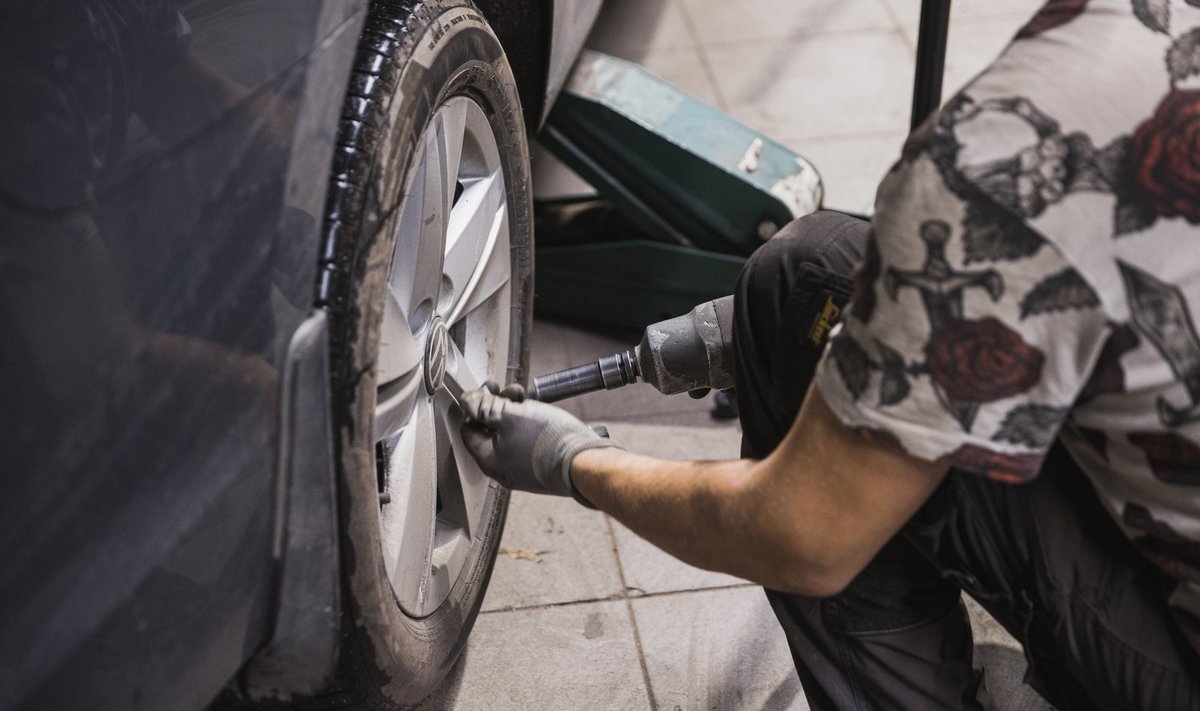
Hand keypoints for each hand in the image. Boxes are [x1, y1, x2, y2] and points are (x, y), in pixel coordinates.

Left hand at [460, 384, 620, 505]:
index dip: (475, 405)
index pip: (468, 428)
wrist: (584, 462)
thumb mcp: (510, 415)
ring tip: (526, 399)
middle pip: (489, 430)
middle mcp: (502, 468)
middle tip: (507, 391)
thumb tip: (467, 401)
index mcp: (488, 459)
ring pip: (509, 434)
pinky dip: (528, 425)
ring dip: (514, 412)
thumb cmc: (548, 442)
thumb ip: (484, 407)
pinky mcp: (539, 466)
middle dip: (497, 405)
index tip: (487, 390)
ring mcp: (521, 469)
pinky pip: (525, 442)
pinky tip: (538, 413)